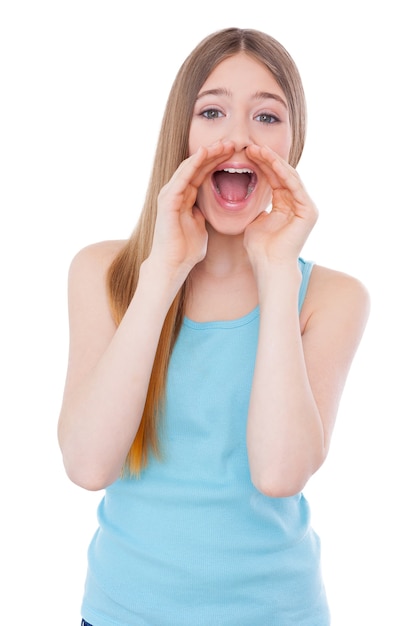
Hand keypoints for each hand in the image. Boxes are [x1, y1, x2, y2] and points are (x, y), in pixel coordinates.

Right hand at [149, 141, 234, 278]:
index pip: (202, 173)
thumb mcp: (200, 226)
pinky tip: (204, 154)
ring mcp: (170, 195)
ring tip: (222, 144)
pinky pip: (182, 177)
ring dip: (206, 154)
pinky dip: (193, 164)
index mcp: (185, 197)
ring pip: (189, 167)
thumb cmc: (186, 250)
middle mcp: (175, 192)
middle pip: (196, 166)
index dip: (217, 161)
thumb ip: (202, 214)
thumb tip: (209, 209)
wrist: (173, 265)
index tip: (234, 153)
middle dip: (214, 153)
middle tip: (231, 142)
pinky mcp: (168, 200)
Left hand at [243, 145, 317, 266]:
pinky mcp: (309, 210)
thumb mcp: (254, 221)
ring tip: (257, 150)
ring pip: (289, 176)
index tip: (245, 154)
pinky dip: (282, 172)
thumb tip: (247, 197)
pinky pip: (295, 185)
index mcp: (286, 205)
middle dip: (266, 159)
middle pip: (282, 174)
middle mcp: (299, 204)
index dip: (260, 165)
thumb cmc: (260, 249)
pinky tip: (270, 161)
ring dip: (273, 162)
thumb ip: (256, 208)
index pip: (274, 179)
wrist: (269, 265)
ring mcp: (306, 207)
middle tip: (250, 146)